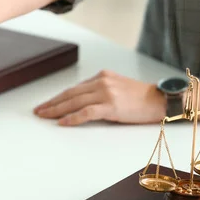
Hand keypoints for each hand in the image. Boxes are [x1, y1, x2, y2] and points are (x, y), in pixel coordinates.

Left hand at [34, 70, 166, 125]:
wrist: (161, 100)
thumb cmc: (142, 98)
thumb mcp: (118, 88)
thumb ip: (101, 91)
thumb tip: (82, 102)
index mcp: (102, 77)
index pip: (75, 88)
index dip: (58, 97)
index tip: (46, 104)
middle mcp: (102, 82)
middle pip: (70, 94)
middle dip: (52, 103)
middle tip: (38, 111)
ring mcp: (106, 93)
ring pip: (74, 102)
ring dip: (56, 110)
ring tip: (44, 116)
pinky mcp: (111, 106)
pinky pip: (86, 112)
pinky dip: (72, 118)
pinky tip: (62, 123)